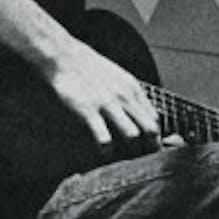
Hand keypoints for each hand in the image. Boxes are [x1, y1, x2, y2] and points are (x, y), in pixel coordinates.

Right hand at [46, 37, 160, 158]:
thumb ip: (132, 96)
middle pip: (150, 130)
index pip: (155, 120)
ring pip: (133, 136)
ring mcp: (108, 104)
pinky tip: (102, 155)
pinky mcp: (88, 111)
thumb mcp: (118, 78)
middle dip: (148, 150)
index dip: (154, 138)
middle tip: (140, 162)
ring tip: (122, 161)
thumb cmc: (89, 69)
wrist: (63, 56)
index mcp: (134, 90)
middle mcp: (125, 97)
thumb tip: (144, 115)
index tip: (148, 149)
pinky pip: (104, 139)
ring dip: (129, 153)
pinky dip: (106, 153)